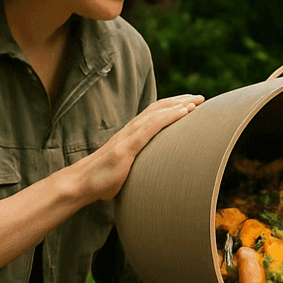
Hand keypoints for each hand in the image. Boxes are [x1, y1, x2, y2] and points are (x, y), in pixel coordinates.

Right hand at [73, 94, 203, 202]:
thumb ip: (138, 167)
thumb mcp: (125, 170)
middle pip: (158, 108)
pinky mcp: (126, 147)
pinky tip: (184, 112)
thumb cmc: (102, 180)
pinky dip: (169, 117)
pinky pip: (151, 127)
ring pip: (157, 113)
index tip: (190, 104)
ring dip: (179, 105)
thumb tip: (151, 179)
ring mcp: (128, 137)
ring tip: (197, 101)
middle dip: (180, 101)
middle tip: (201, 98)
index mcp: (130, 135)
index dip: (172, 107)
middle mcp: (130, 130)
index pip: (154, 114)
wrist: (80, 184)